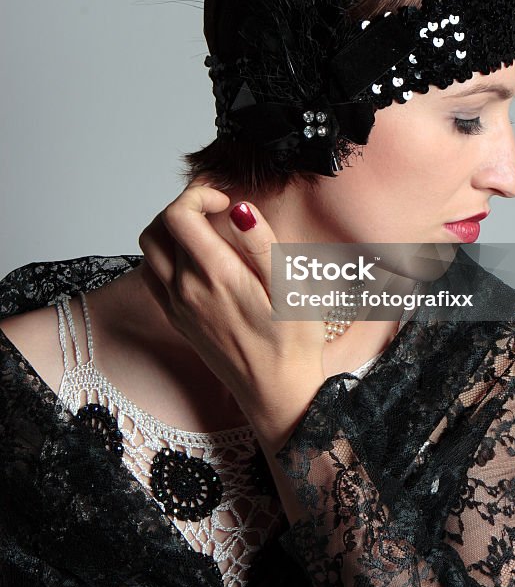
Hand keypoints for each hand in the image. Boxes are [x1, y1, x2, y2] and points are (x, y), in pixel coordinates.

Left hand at [137, 182, 326, 449]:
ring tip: (207, 230)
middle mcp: (186, 290)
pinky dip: (165, 254)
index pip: (178, 215)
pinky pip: (152, 275)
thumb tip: (239, 208)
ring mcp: (177, 306)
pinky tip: (197, 258)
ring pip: (149, 250)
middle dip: (185, 206)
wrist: (278, 392)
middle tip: (217, 209)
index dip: (198, 194)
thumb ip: (262, 243)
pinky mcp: (176, 319)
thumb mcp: (291, 287)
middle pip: (157, 226)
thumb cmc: (292, 340)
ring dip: (171, 229)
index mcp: (216, 276)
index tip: (226, 201)